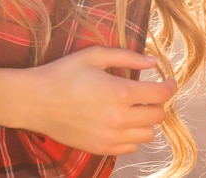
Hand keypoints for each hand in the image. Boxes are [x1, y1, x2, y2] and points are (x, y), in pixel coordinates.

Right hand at [23, 46, 175, 155]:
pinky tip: (121, 120)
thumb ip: (127, 57)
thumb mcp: (94, 55)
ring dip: (147, 120)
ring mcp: (111, 137)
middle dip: (158, 101)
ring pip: (148, 134)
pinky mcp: (101, 148)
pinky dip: (133, 135)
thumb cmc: (63, 73)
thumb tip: (152, 61)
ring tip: (134, 107)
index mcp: (120, 92)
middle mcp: (119, 118)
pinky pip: (131, 147)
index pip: (160, 94)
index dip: (169, 85)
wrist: (35, 101)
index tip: (168, 80)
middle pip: (158, 115)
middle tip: (148, 91)